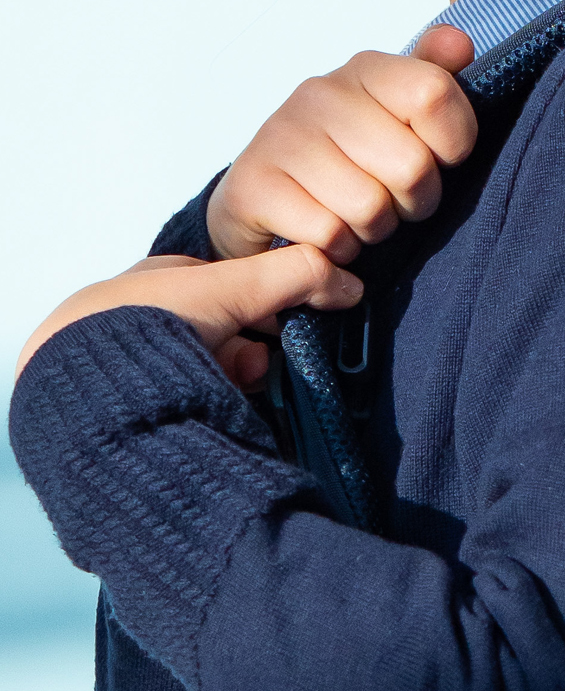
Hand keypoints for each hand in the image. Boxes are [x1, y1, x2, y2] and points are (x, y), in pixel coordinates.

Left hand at [16, 247, 362, 390]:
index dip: (267, 305)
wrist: (87, 390)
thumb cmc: (147, 323)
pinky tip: (220, 413)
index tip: (289, 324)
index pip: (229, 287)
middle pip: (224, 333)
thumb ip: (293, 277)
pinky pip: (192, 402)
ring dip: (234, 380)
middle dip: (252, 351)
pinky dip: (214, 405)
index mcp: (157, 282)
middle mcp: (144, 319)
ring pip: (210, 371)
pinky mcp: (135, 407)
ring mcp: (137, 364)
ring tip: (237, 392)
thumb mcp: (229, 288)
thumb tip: (351, 286)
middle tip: (260, 366)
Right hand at [206, 24, 477, 262]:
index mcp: (366, 70)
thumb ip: (436, 79)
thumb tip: (458, 41)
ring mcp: (281, 135)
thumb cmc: (349, 161)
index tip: (437, 158)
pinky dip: (338, 249)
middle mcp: (320, 92)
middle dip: (414, 202)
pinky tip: (327, 234)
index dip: (452, 144)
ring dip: (374, 230)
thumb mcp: (400, 118)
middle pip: (412, 166)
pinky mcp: (254, 184)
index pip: (434, 94)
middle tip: (394, 200)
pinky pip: (329, 234)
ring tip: (357, 216)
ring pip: (370, 208)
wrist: (265, 198)